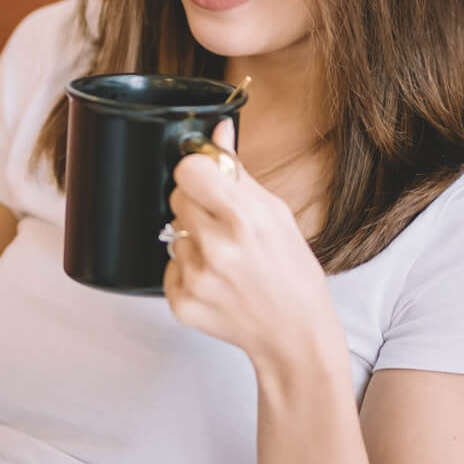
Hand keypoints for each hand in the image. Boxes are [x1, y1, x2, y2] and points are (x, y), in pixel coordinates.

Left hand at [164, 119, 337, 367]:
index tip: (209, 179)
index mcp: (245, 219)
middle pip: (176, 198)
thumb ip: (239, 171)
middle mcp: (218, 248)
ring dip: (193, 240)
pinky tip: (217, 281)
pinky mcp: (182, 303)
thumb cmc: (292, 272)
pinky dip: (187, 271)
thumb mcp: (276, 213)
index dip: (197, 171)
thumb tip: (217, 130)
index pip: (189, 170)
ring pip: (172, 233)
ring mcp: (198, 279)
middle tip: (223, 224)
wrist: (294, 333)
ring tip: (225, 258)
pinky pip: (169, 267)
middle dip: (197, 205)